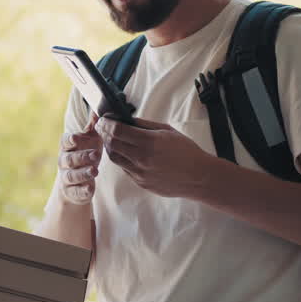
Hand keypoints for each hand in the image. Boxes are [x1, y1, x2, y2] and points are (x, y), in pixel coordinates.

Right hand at [58, 114, 101, 204]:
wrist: (78, 182)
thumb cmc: (85, 155)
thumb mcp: (90, 140)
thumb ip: (93, 126)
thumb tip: (97, 110)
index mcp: (67, 147)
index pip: (65, 141)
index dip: (70, 140)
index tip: (76, 138)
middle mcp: (64, 162)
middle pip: (69, 159)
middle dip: (82, 157)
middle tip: (96, 155)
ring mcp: (67, 177)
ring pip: (71, 175)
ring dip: (82, 173)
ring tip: (95, 171)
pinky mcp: (72, 191)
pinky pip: (75, 192)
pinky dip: (82, 190)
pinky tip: (90, 189)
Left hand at [94, 116, 214, 197]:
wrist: (198, 177)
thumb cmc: (186, 151)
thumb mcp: (167, 130)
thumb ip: (144, 125)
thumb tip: (126, 119)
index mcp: (149, 142)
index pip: (118, 130)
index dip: (107, 123)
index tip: (103, 119)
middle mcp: (142, 158)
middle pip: (112, 144)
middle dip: (104, 133)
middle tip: (102, 126)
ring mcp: (140, 173)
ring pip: (115, 158)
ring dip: (110, 146)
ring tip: (111, 138)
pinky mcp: (141, 183)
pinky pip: (125, 169)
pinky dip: (121, 158)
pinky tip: (125, 152)